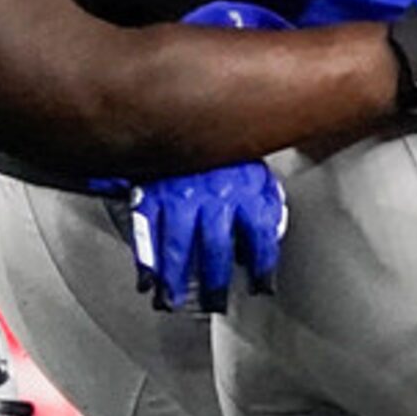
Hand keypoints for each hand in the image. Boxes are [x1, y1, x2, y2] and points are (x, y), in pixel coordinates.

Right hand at [125, 163, 286, 313]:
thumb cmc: (222, 148)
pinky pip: (145, 230)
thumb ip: (265, 200)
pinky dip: (145, 260)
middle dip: (215, 282)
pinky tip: (147, 281)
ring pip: (177, 244)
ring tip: (173, 302)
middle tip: (214, 304)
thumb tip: (271, 232)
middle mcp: (212, 193)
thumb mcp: (254, 166)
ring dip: (175, 279)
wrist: (180, 111)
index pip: (260, 235)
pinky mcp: (150, 191)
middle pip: (215, 247)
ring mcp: (178, 193)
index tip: (261, 288)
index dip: (263, 267)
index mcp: (245, 187)